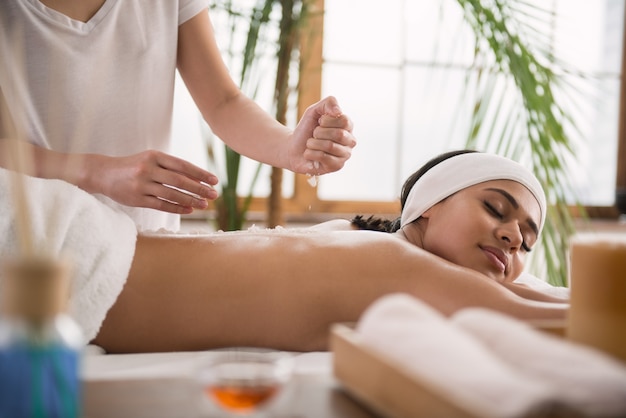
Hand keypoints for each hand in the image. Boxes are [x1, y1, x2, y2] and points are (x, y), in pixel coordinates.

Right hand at [88, 150, 218, 213]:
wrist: (104, 173)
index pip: (182, 165)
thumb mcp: (151, 160)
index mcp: (154, 156)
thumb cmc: (134, 166)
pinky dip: (177, 208)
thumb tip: (199, 179)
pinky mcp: (137, 198)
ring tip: (204, 205)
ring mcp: (141, 184)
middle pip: (179, 180)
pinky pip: (161, 205)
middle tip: (214, 195)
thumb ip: (172, 167)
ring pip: (171, 194)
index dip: (200, 173)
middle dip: (199, 188)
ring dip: (190, 200)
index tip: (215, 181)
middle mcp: (148, 168)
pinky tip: (189, 210)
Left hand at [289, 96, 355, 174]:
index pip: (344, 120)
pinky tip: (309, 154)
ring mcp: (345, 155)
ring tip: (310, 144)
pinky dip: (310, 153)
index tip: (319, 122)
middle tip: (313, 134)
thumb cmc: (307, 129)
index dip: (327, 120)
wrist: (293, 147)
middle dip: (319, 132)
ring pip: (330, 146)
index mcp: (348, 126)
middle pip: (339, 134)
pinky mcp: (336, 166)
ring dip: (313, 143)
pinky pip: (323, 157)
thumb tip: (338, 112)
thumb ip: (328, 103)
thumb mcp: (315, 111)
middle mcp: (350, 141)